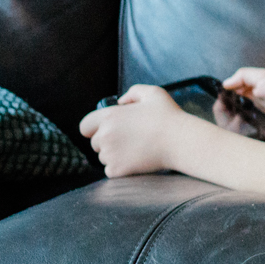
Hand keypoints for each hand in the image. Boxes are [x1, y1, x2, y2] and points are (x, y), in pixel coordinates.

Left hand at [77, 86, 194, 176]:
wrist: (180, 141)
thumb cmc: (168, 116)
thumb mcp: (153, 93)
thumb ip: (133, 92)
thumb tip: (121, 102)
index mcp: (109, 117)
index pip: (85, 126)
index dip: (93, 128)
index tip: (105, 130)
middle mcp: (105, 136)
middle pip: (95, 143)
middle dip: (107, 142)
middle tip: (129, 139)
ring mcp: (109, 154)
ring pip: (103, 157)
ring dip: (114, 155)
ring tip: (136, 149)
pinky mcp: (117, 170)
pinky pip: (110, 170)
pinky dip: (120, 168)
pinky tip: (135, 160)